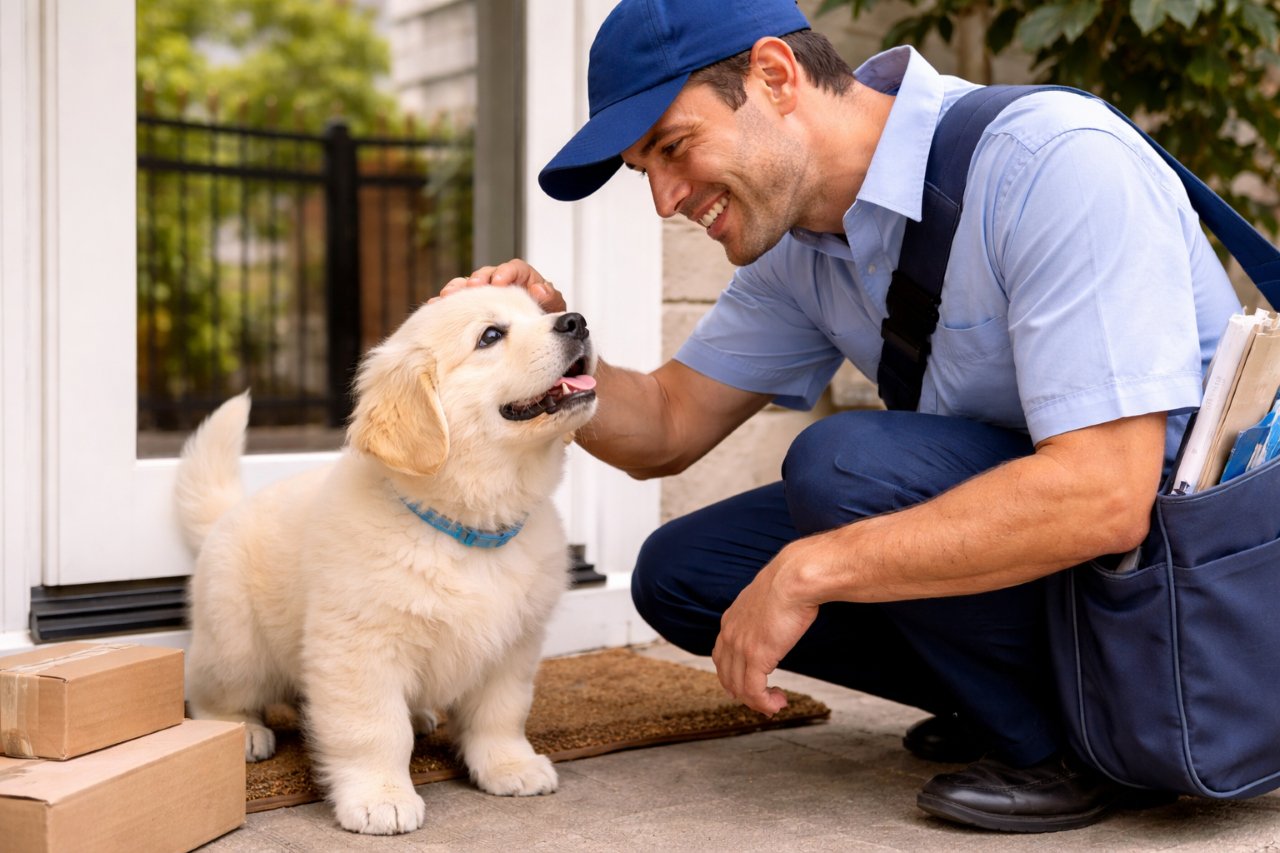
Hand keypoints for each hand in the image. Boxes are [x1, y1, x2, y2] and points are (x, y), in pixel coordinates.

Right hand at [429, 259, 566, 312]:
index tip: (499, 282)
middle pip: (487, 275)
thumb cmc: (547, 323)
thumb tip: (540, 290)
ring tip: (447, 296)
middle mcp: (502, 284)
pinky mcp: (473, 308)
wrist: (539, 343)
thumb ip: (550, 299)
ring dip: (458, 290)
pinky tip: (435, 307)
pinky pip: (459, 303)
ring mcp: (486, 296)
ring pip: (470, 287)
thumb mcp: (553, 311)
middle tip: (472, 287)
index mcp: (524, 280)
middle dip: (478, 280)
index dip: (506, 273)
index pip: (514, 269)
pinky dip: (448, 304)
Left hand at [711, 540, 822, 716]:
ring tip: (776, 704)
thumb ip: (767, 608)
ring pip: (740, 688)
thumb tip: (782, 610)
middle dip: (744, 694)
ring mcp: (740, 647)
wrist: (794, 577)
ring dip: (759, 703)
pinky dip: (765, 704)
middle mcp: (730, 635)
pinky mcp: (756, 657)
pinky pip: (754, 692)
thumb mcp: (769, 595)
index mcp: (731, 619)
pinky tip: (778, 703)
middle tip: (763, 701)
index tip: (746, 686)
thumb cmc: (790, 581)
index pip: (721, 656)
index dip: (732, 676)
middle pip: (727, 677)